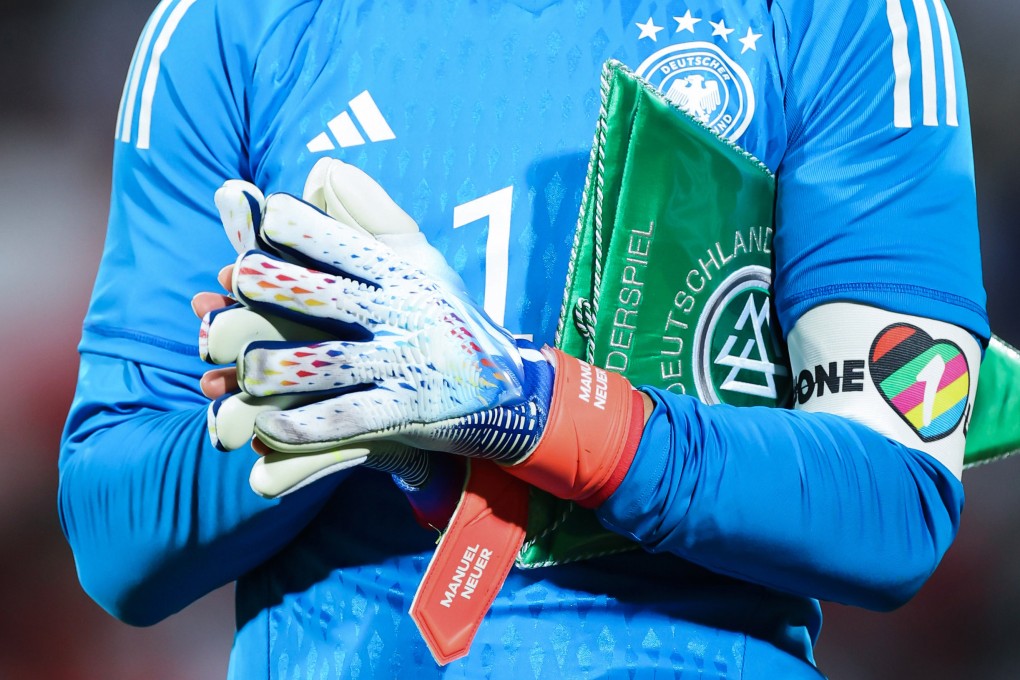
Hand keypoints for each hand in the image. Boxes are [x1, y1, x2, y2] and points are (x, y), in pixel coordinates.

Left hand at [206, 189, 647, 507]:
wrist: (506, 388)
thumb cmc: (445, 313)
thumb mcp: (421, 259)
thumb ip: (373, 214)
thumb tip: (323, 168)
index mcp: (401, 273)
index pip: (349, 244)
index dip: (305, 229)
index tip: (266, 214)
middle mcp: (402, 314)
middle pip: (333, 298)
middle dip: (282, 287)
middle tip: (239, 279)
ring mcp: (405, 364)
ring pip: (332, 363)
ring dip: (282, 367)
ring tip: (244, 369)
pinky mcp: (407, 412)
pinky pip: (349, 418)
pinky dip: (307, 426)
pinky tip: (267, 426)